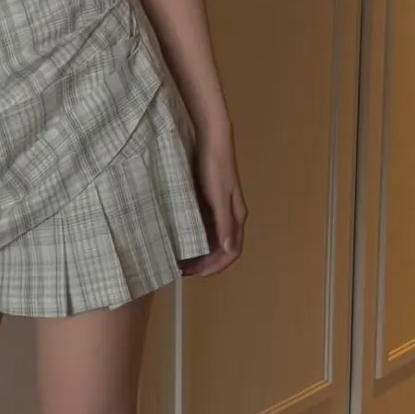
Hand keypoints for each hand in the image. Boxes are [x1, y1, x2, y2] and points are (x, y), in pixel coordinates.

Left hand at [183, 131, 246, 278]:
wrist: (211, 139)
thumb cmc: (215, 166)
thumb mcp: (217, 196)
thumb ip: (223, 223)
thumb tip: (229, 251)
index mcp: (235, 217)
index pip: (232, 252)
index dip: (216, 267)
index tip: (195, 274)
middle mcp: (230, 217)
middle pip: (222, 250)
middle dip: (205, 264)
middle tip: (182, 271)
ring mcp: (220, 210)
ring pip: (213, 241)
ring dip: (199, 254)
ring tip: (179, 260)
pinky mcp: (209, 202)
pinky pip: (204, 228)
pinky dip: (195, 239)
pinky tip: (179, 241)